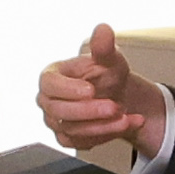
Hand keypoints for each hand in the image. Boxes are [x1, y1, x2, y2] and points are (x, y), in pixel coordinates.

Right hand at [35, 23, 167, 155]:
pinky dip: (105, 136)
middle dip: (90, 111)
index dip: (69, 89)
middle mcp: (49, 100)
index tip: (90, 90)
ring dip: (102, 126)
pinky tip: (124, 125)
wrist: (117, 96)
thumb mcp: (109, 58)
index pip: (49, 84)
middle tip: (114, 107)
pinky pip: (81, 143)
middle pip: (60, 111)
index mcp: (52, 76)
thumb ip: (104, 47)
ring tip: (125, 117)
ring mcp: (56, 121)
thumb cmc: (106, 75)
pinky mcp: (67, 139)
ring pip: (72, 130)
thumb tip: (103, 30)